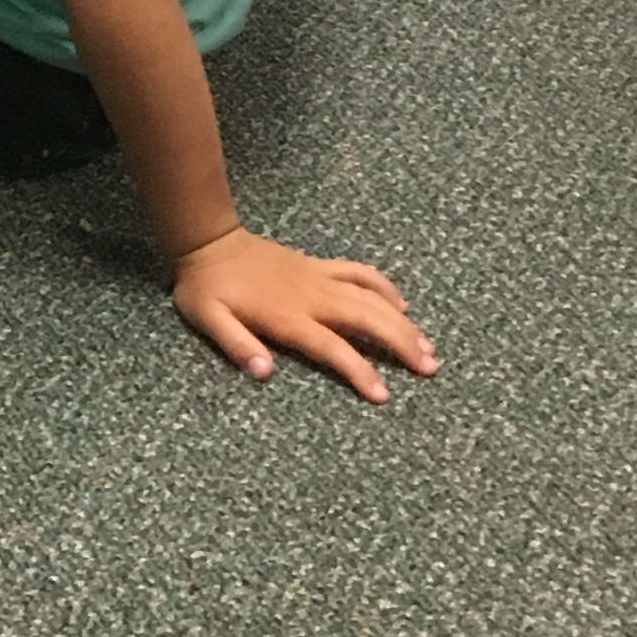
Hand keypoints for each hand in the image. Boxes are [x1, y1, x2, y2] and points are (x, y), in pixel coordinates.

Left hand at [168, 228, 434, 401]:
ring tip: (427, 346)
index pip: (332, 347)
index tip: (382, 394)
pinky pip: (359, 273)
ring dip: (402, 320)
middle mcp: (312, 297)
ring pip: (371, 296)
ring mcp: (319, 278)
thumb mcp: (209, 320)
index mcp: (288, 316)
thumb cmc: (207, 289)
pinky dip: (383, 286)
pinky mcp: (319, 266)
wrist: (209, 242)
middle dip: (400, 343)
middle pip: (366, 319)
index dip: (359, 370)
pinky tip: (402, 303)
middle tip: (429, 367)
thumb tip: (264, 372)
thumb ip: (237, 345)